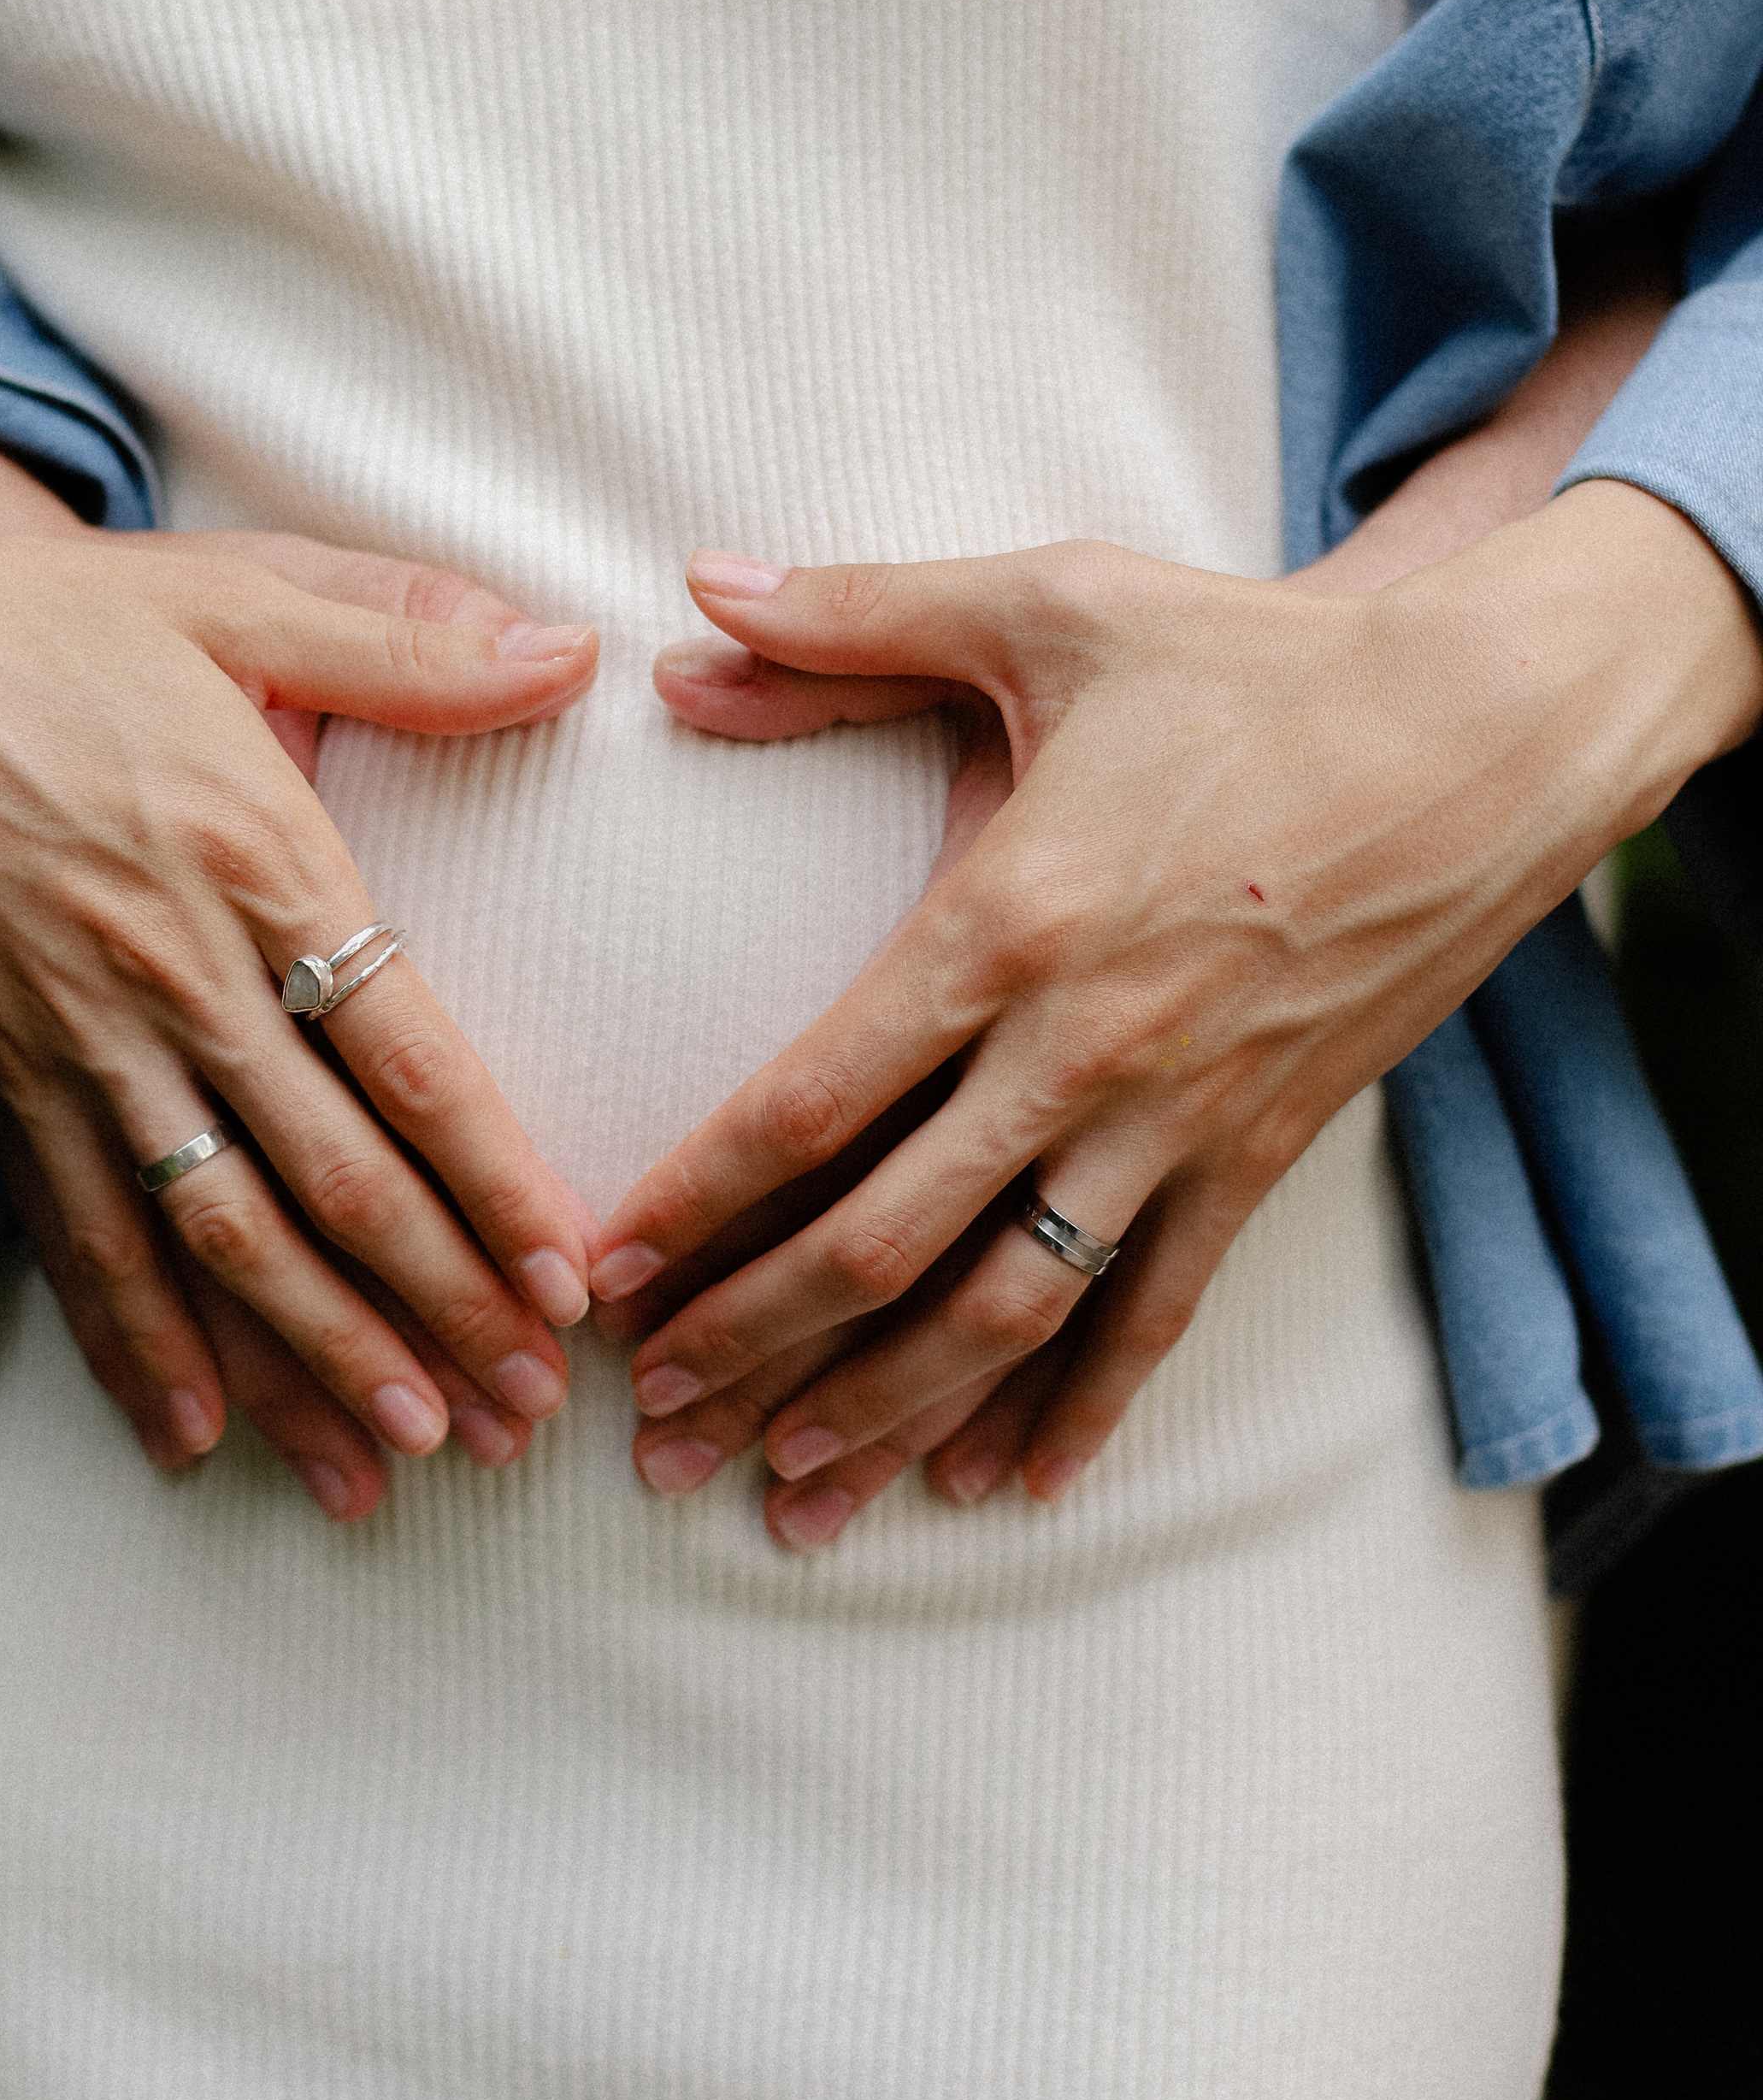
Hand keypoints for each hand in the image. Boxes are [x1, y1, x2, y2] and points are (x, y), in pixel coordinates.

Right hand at [0, 501, 601, 1507]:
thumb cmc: (47, 626)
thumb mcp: (238, 594)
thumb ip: (410, 638)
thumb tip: (573, 651)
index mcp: (262, 862)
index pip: (407, 1060)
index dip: (494, 1184)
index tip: (566, 1287)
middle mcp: (178, 976)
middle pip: (329, 1182)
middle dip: (434, 1313)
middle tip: (519, 1419)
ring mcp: (83, 1039)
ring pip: (213, 1237)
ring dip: (308, 1361)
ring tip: (393, 1464)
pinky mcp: (3, 1074)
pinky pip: (74, 1234)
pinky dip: (131, 1344)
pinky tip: (191, 1441)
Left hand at [595, 486, 1760, 1549]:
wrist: (1491, 731)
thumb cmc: (1257, 660)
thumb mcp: (1049, 607)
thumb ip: (857, 618)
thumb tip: (689, 601)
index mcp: (1005, 921)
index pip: (813, 1100)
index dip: (700, 1202)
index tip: (608, 1274)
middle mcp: (1081, 1049)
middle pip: (885, 1243)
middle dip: (753, 1347)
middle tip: (650, 1426)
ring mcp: (1178, 1119)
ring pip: (1008, 1312)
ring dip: (889, 1414)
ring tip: (790, 1498)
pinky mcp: (1264, 1152)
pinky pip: (1159, 1315)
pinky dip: (1085, 1410)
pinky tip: (1012, 1488)